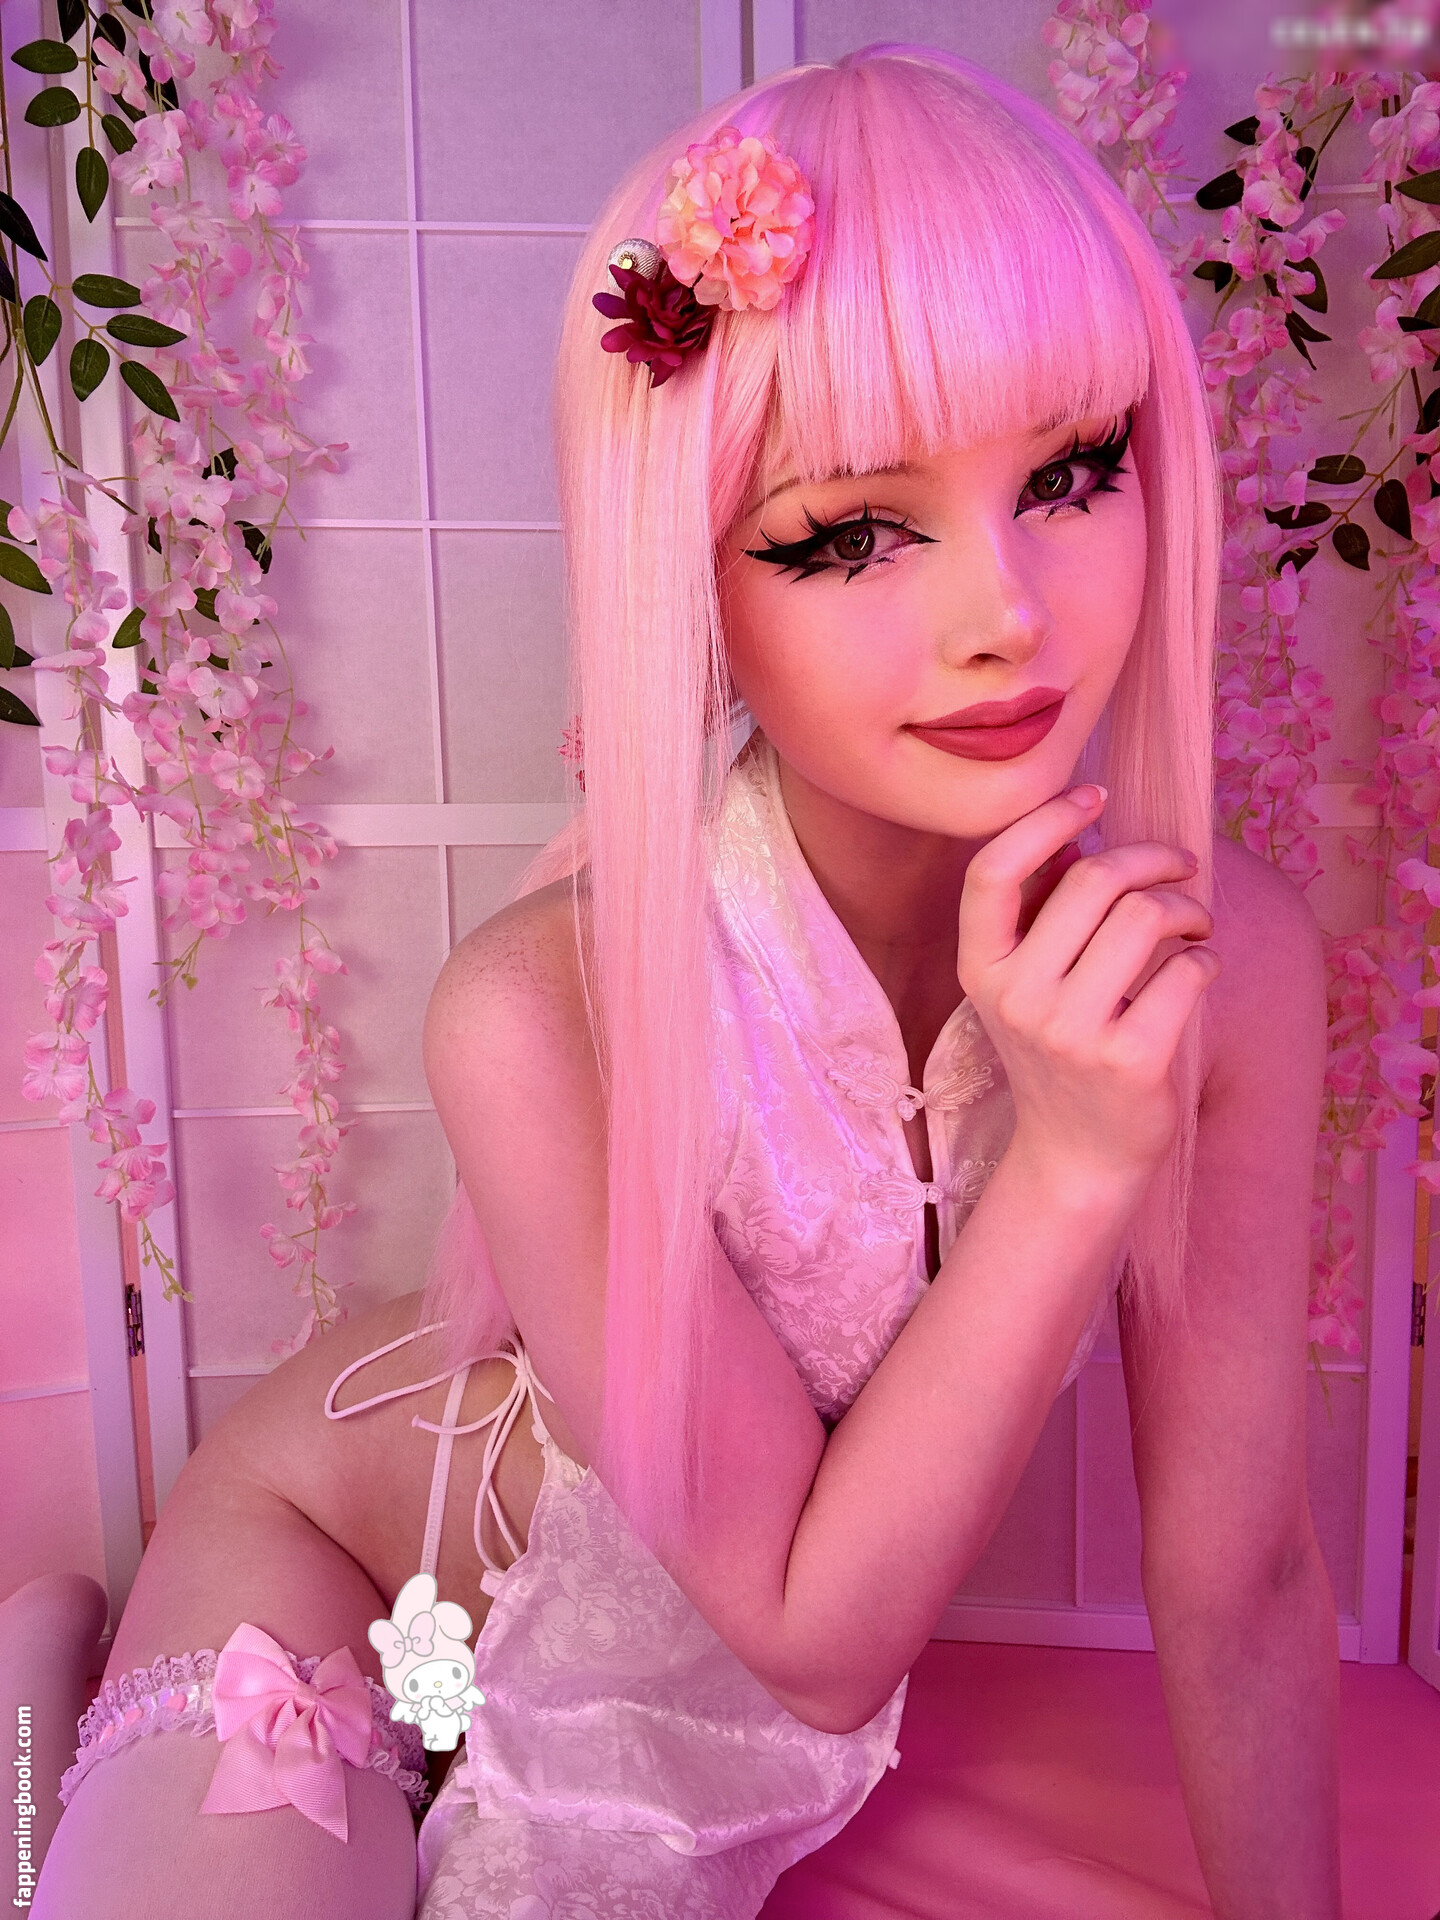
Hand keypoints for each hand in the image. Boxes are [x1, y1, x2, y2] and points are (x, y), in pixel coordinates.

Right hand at [955, 785, 1220, 1190]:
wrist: (1076, 1156)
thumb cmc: (1058, 1051)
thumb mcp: (1024, 985)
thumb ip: (1041, 915)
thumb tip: (1080, 837)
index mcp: (981, 968)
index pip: (994, 871)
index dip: (1046, 820)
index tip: (1093, 795)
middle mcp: (1016, 997)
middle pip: (1092, 881)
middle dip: (1151, 860)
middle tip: (1180, 869)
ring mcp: (1070, 1031)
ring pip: (1145, 918)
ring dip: (1187, 908)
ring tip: (1195, 925)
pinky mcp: (1130, 1059)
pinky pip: (1187, 971)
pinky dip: (1205, 960)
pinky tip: (1198, 971)